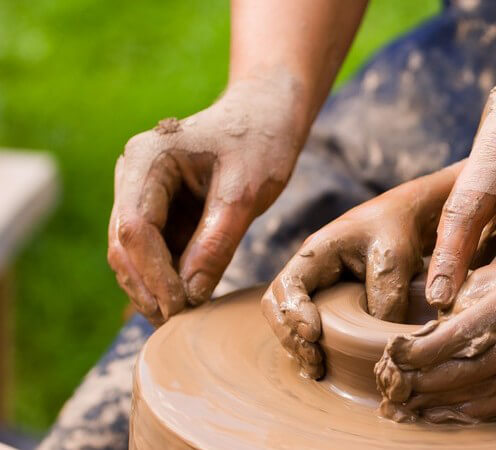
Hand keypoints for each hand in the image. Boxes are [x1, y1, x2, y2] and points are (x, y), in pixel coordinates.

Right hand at [108, 77, 303, 324]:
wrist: (267, 116)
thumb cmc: (261, 142)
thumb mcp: (246, 191)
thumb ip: (217, 240)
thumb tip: (190, 294)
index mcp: (148, 159)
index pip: (134, 228)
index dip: (153, 275)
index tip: (180, 307)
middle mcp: (133, 175)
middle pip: (124, 244)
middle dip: (148, 287)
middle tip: (177, 323)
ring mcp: (142, 193)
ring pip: (132, 253)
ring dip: (152, 288)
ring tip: (181, 320)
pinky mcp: (158, 209)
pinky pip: (152, 251)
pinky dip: (165, 278)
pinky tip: (186, 302)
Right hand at [261, 180, 431, 378]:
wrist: (405, 219)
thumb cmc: (396, 231)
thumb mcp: (395, 259)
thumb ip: (386, 298)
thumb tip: (377, 343)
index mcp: (317, 252)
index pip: (288, 284)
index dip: (294, 312)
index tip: (314, 334)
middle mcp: (308, 270)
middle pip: (276, 305)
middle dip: (290, 336)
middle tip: (315, 361)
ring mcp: (314, 286)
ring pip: (286, 318)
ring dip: (296, 345)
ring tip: (317, 368)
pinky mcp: (326, 301)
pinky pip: (305, 324)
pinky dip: (308, 345)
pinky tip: (324, 364)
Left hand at [376, 258, 495, 422]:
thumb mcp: (491, 277)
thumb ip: (455, 304)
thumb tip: (419, 336)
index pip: (446, 341)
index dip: (411, 353)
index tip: (389, 352)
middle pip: (454, 376)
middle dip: (414, 383)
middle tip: (387, 383)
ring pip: (470, 397)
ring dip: (431, 404)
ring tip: (402, 404)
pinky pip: (492, 408)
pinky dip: (459, 414)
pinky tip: (435, 413)